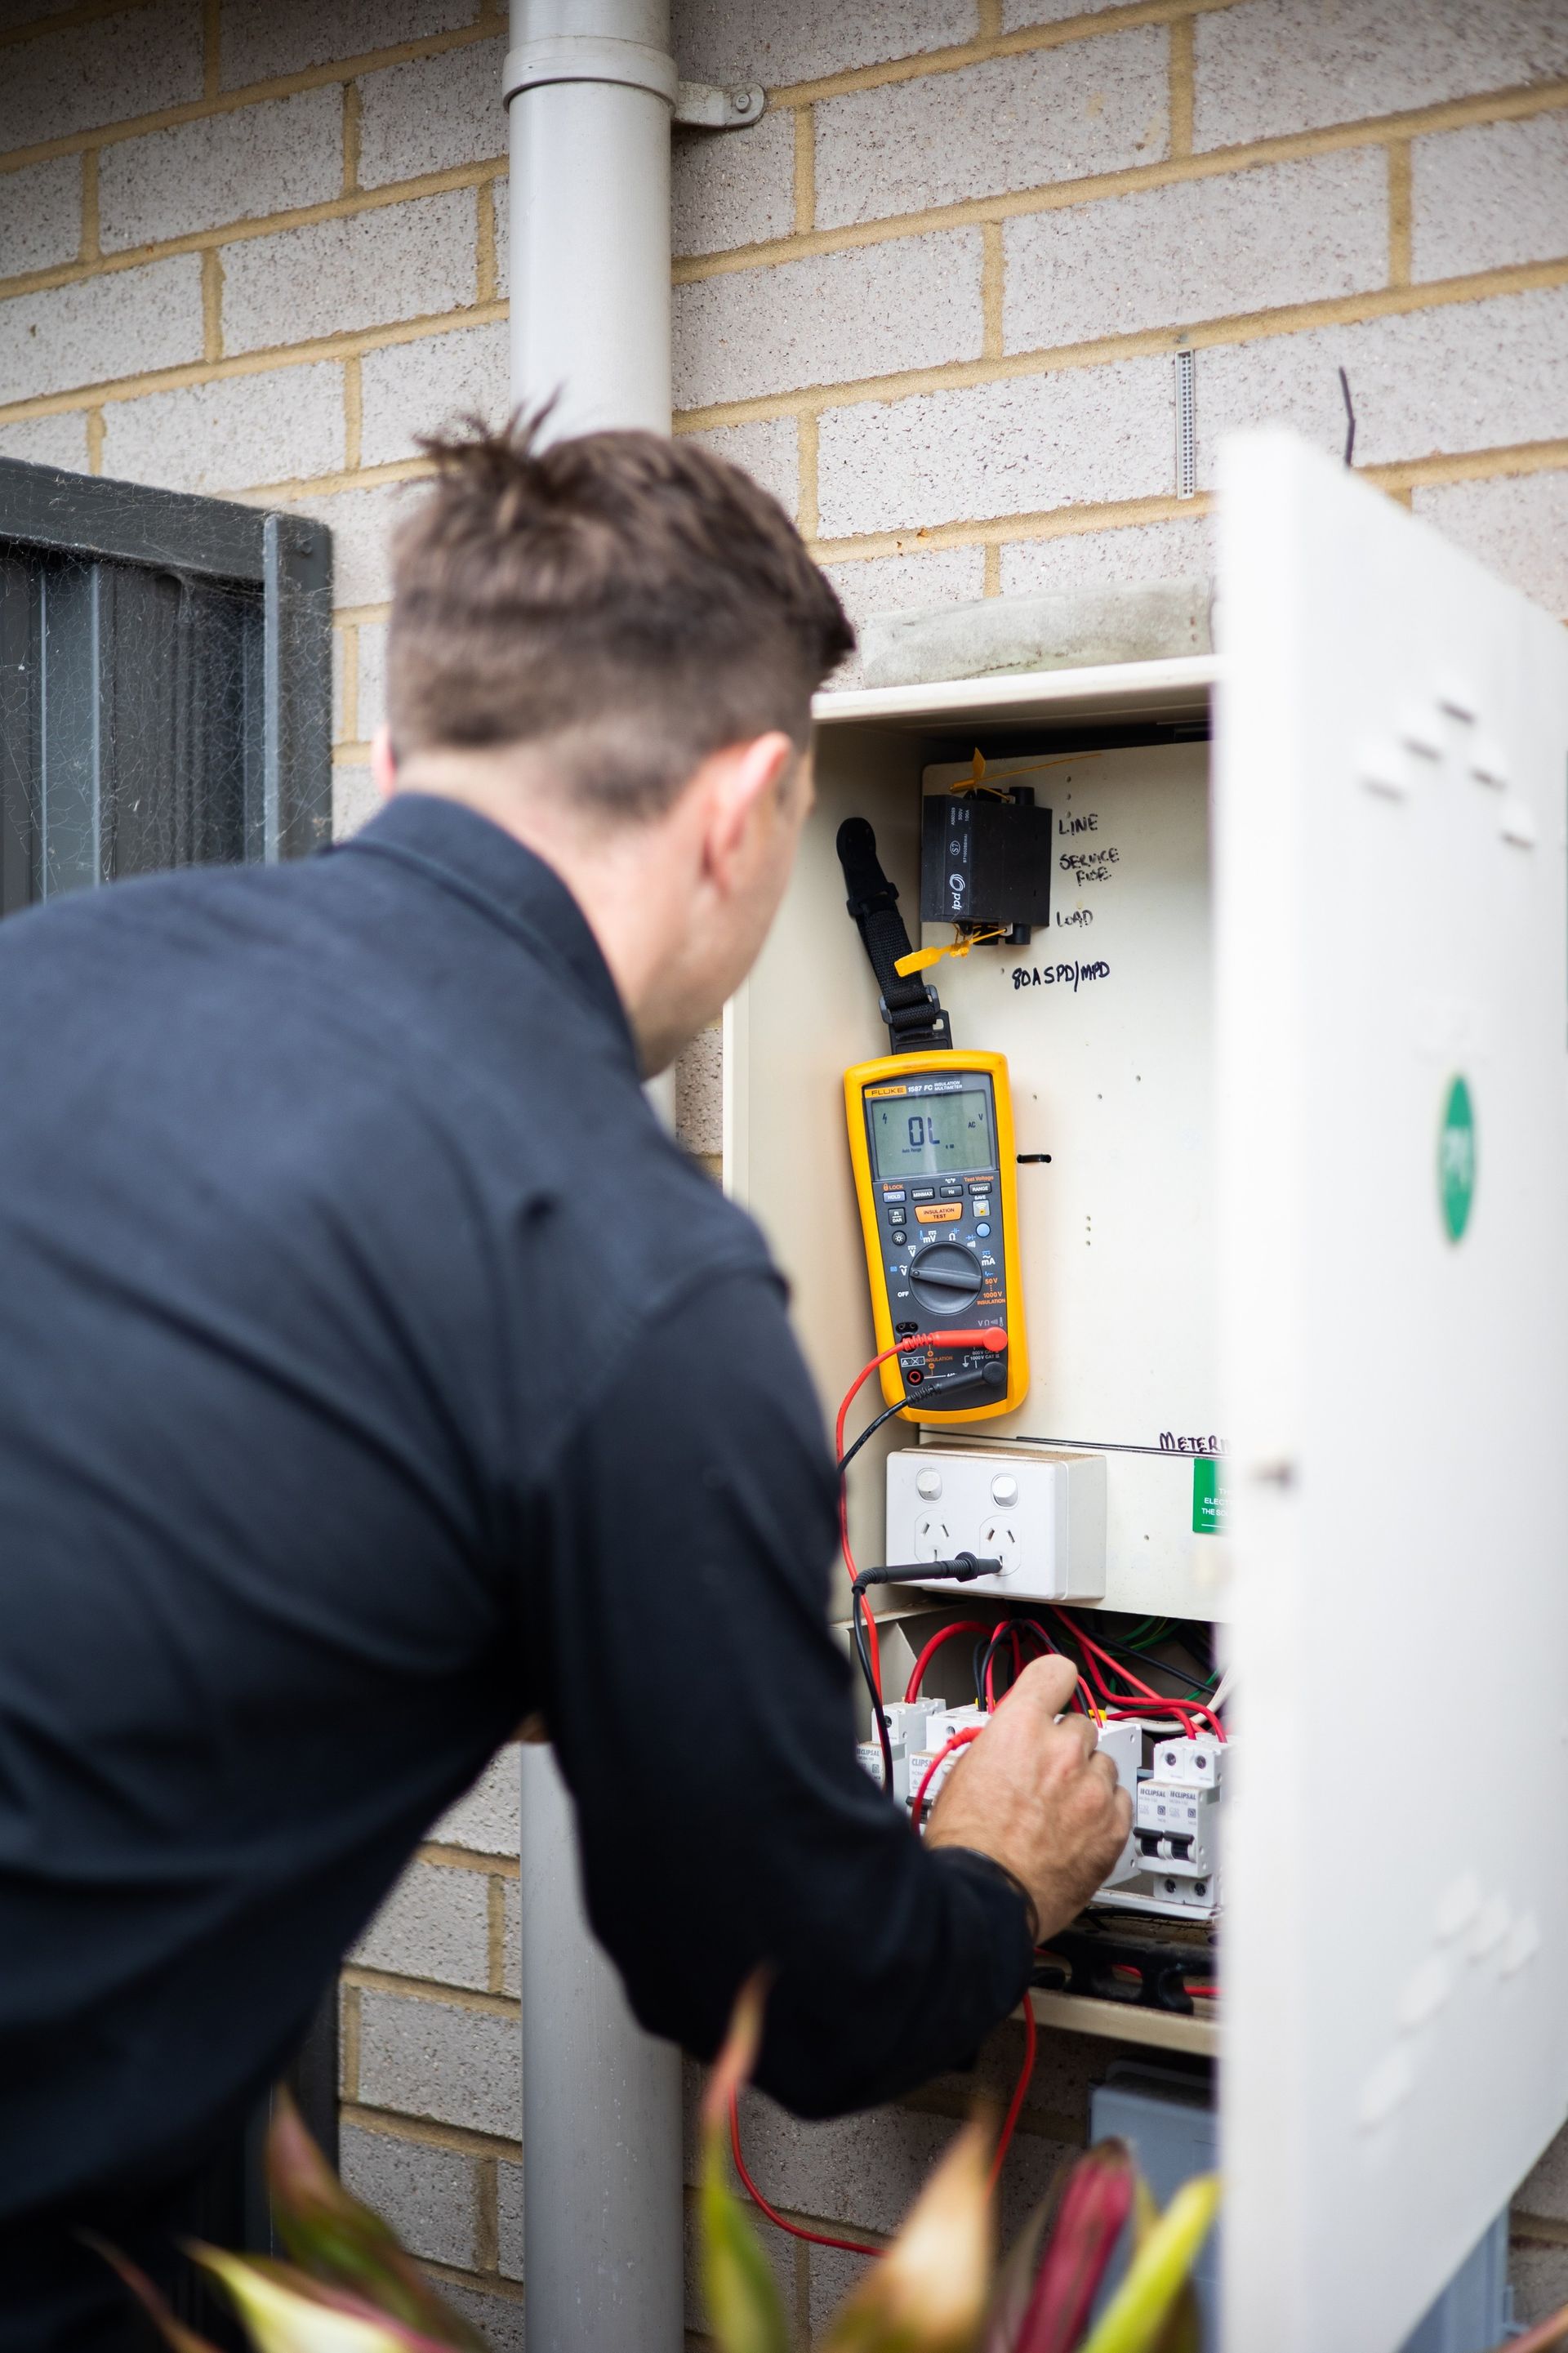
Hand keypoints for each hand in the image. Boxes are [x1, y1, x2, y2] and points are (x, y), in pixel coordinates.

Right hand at [924, 1656, 1131, 1942]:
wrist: (985, 1895)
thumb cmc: (967, 1842)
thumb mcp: (964, 1770)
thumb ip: (1000, 1744)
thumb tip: (1011, 1741)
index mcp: (1020, 1727)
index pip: (1055, 1672)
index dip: (1054, 1681)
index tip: (1057, 1689)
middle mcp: (1063, 1750)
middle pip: (1082, 1724)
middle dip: (1066, 1745)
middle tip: (1047, 1773)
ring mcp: (1092, 1789)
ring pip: (1104, 1765)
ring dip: (1087, 1780)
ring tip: (1062, 1808)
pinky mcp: (1112, 1827)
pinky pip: (1121, 1803)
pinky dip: (1104, 1812)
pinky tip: (1080, 1828)